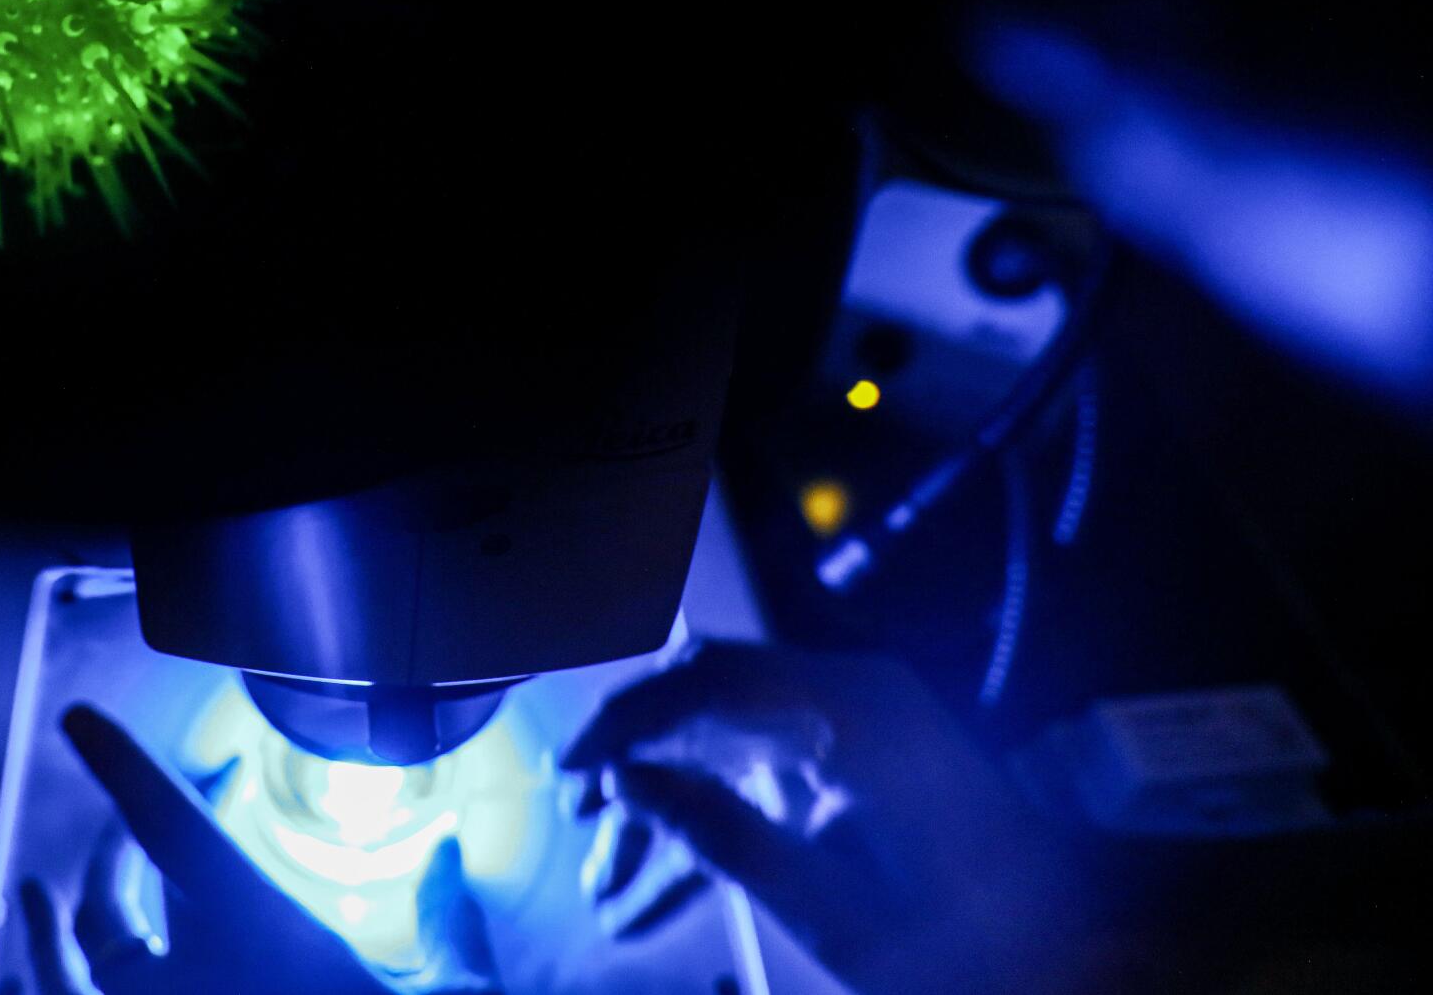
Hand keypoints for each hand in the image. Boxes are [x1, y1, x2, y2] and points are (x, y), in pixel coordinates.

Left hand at [11, 703, 499, 994]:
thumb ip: (447, 918)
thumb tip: (448, 851)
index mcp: (257, 935)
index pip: (172, 827)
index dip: (121, 765)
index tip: (79, 719)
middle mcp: (180, 984)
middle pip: (109, 896)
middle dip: (110, 846)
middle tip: (126, 825)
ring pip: (58, 972)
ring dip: (44, 929)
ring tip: (30, 896)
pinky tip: (41, 986)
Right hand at [562, 641, 1096, 994]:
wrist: (1066, 959)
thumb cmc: (965, 938)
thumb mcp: (828, 902)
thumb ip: (719, 832)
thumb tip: (626, 780)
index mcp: (857, 708)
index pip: (711, 678)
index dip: (629, 720)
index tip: (571, 771)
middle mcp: (851, 695)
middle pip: (708, 696)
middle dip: (636, 757)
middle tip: (576, 814)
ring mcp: (852, 726)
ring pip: (722, 740)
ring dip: (664, 803)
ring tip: (605, 878)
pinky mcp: (849, 762)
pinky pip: (756, 771)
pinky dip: (709, 820)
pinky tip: (652, 894)